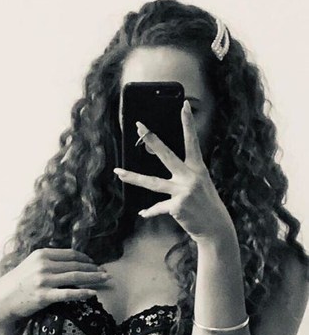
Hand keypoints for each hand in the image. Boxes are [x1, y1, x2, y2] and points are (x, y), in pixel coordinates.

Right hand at [0, 249, 109, 324]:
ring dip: (93, 278)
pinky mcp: (43, 296)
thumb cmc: (16, 285)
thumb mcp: (31, 266)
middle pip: (76, 264)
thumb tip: (67, 263)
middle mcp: (44, 264)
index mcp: (42, 254)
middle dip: (94, 268)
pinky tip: (92, 293)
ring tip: (106, 280)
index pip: (71, 254)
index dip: (87, 259)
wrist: (0, 301)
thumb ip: (47, 262)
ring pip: (75, 276)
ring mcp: (43, 280)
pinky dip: (82, 292)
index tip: (96, 264)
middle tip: (106, 273)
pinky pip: (68, 293)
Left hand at [114, 101, 234, 243]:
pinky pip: (157, 208)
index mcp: (197, 168)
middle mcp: (190, 177)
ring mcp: (183, 191)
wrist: (215, 228)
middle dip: (151, 139)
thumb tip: (164, 171)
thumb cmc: (205, 205)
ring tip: (118, 173)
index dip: (187, 123)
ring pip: (153, 183)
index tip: (183, 106)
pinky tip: (143, 213)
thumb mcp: (200, 185)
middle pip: (166, 154)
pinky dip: (150, 212)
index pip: (191, 141)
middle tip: (140, 126)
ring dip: (134, 178)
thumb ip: (184, 175)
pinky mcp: (177, 207)